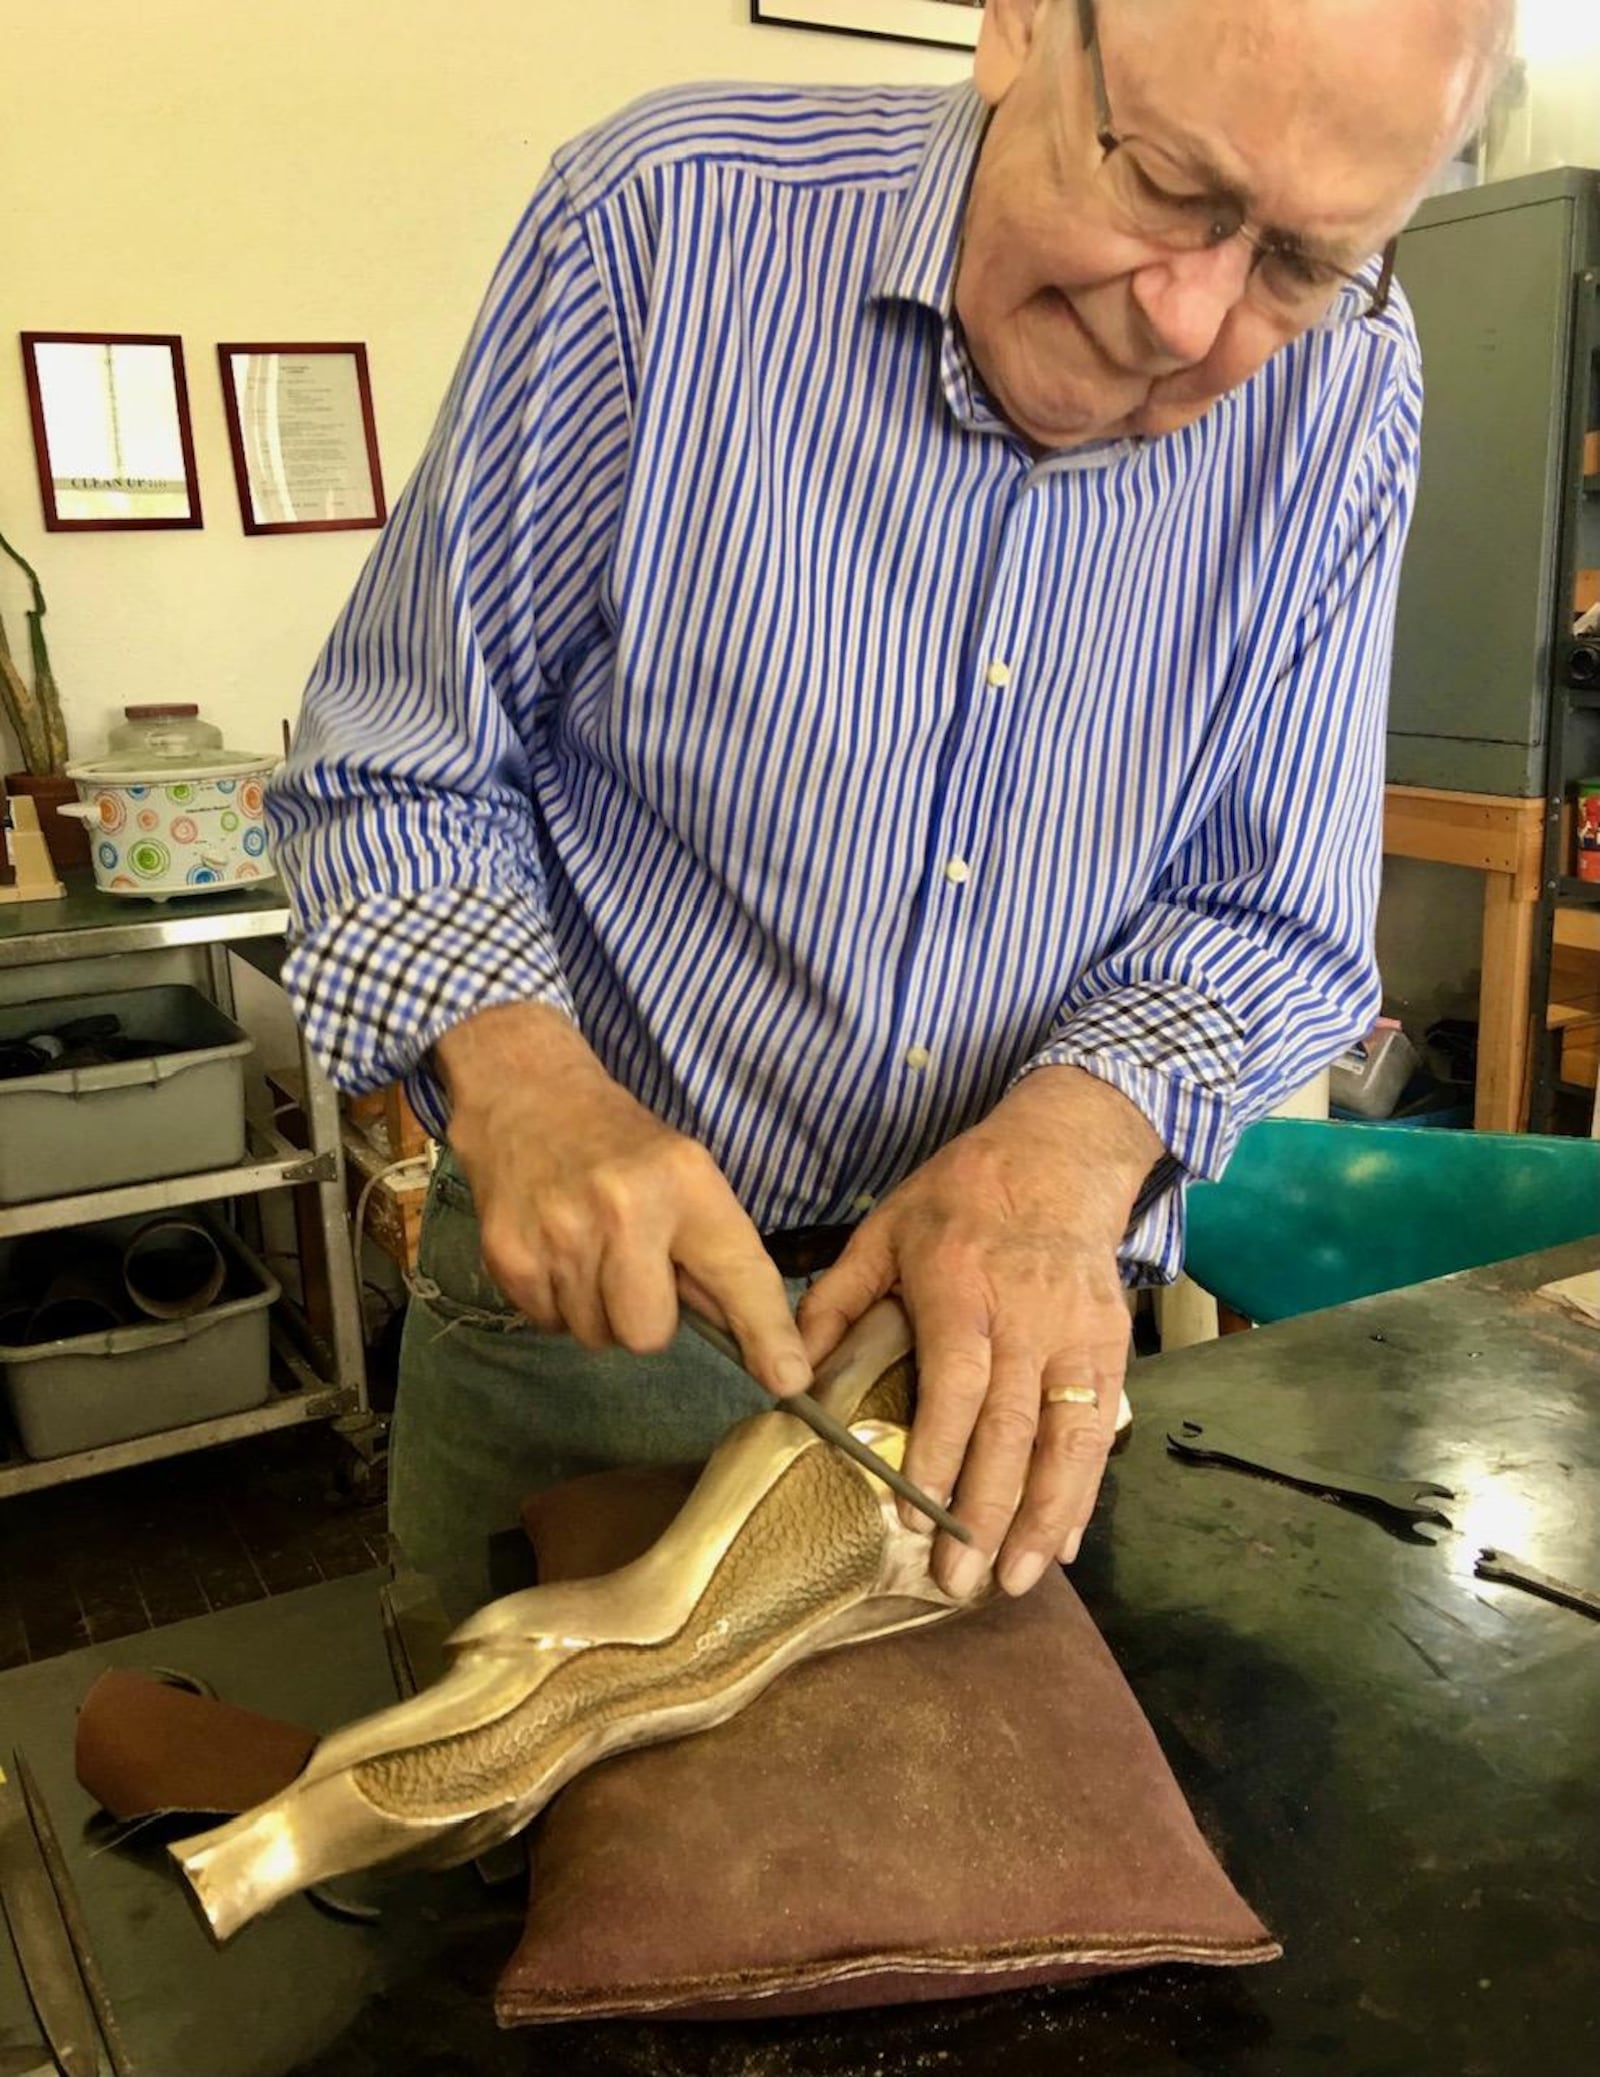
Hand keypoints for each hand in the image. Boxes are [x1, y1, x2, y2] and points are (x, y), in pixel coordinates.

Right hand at [433, 1003, 810, 1397]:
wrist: (525, 1092)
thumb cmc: (618, 1140)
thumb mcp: (685, 1173)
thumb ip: (714, 1255)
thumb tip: (758, 1346)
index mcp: (685, 1182)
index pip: (737, 1272)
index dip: (765, 1332)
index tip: (788, 1379)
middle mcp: (625, 1209)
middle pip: (648, 1335)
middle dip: (645, 1316)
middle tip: (633, 1265)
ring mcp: (561, 1235)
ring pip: (597, 1335)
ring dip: (598, 1308)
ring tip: (589, 1248)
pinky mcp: (510, 1257)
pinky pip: (550, 1325)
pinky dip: (557, 1301)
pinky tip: (556, 1249)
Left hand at [797, 1067, 1160, 1599]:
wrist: (1061, 1156)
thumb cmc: (962, 1194)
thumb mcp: (885, 1229)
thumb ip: (836, 1300)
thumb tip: (791, 1373)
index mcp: (962, 1289)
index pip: (955, 1383)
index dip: (939, 1450)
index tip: (915, 1511)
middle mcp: (1026, 1320)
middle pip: (1011, 1428)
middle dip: (987, 1512)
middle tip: (959, 1579)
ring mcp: (1076, 1338)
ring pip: (1067, 1441)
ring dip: (1045, 1519)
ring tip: (1018, 1578)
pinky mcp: (1110, 1349)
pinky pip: (1099, 1431)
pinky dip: (1084, 1491)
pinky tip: (1067, 1541)